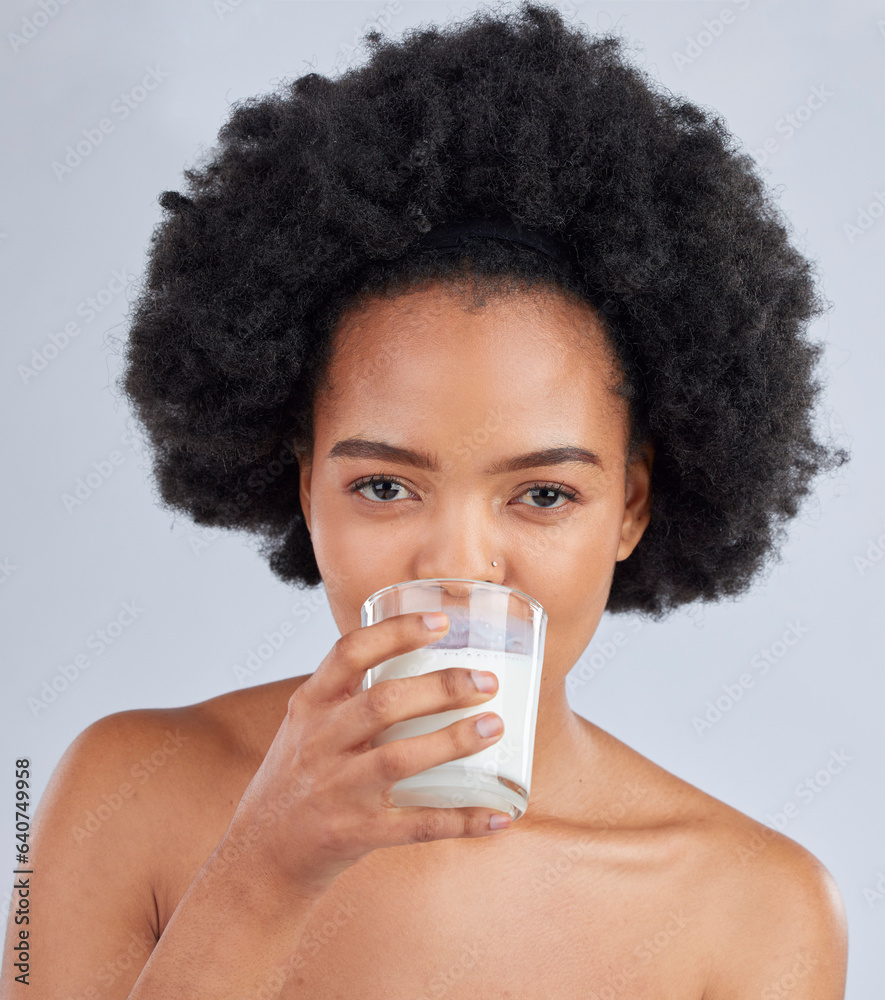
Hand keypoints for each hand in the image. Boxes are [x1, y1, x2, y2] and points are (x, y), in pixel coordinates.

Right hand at [224, 611, 508, 898]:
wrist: (259, 857)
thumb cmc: (295, 782)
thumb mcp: (305, 728)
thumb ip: (350, 698)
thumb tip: (424, 666)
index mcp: (309, 707)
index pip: (349, 653)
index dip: (397, 632)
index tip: (441, 622)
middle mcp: (319, 743)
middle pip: (383, 703)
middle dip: (441, 687)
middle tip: (486, 681)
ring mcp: (336, 791)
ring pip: (400, 758)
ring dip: (453, 741)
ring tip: (494, 727)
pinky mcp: (354, 834)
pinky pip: (416, 825)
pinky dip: (461, 820)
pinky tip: (498, 815)